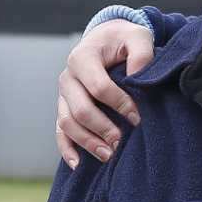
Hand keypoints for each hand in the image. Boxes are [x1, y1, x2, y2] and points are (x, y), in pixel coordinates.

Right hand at [56, 21, 155, 167]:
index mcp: (82, 57)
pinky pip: (59, 131)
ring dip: (86, 142)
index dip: (119, 104)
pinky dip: (66, 149)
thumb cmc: (124, 41)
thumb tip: (140, 76)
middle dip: (101, 128)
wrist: (107, 40)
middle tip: (121, 142)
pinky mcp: (64, 108)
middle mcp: (68, 77)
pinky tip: (78, 164)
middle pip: (80, 109)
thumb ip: (142, 52)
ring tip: (108, 156)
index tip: (138, 118)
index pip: (98, 87)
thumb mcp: (137, 37)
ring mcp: (63, 95)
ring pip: (67, 123)